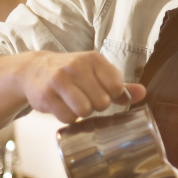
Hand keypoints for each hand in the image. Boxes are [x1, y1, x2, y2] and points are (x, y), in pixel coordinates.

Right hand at [16, 51, 145, 122]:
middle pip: (102, 103)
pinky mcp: (45, 95)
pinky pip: (67, 118)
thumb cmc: (72, 74)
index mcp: (94, 59)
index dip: (112, 96)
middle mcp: (76, 67)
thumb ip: (120, 85)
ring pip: (85, 111)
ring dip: (82, 113)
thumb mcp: (97, 73)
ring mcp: (59, 80)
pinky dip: (67, 117)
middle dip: (96, 106)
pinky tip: (62, 106)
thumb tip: (143, 93)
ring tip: (75, 102)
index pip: (117, 87)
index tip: (103, 91)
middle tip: (86, 97)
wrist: (34, 69)